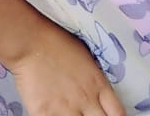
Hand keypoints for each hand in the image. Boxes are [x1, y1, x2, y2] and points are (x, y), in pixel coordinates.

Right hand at [6, 23, 126, 115]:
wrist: (30, 42)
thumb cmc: (58, 43)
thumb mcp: (87, 59)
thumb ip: (95, 81)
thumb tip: (99, 94)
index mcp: (98, 85)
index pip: (118, 114)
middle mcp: (86, 101)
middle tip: (89, 115)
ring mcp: (66, 110)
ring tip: (71, 114)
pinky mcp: (45, 114)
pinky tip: (54, 113)